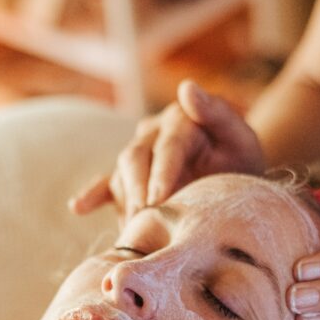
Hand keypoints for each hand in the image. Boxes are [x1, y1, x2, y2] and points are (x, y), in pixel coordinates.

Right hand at [68, 80, 264, 221]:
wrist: (235, 175)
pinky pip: (106, 183)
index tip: (158, 200)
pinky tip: (78, 206)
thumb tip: (186, 87)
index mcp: (180, 119)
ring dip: (124, 202)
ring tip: (130, 231)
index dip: (161, 173)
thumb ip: (219, 113)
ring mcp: (138, 152)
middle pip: (134, 158)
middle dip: (137, 190)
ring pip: (120, 175)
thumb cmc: (240, 160)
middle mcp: (153, 132)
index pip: (167, 146)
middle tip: (142, 218)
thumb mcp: (241, 138)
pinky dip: (92, 195)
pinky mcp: (129, 175)